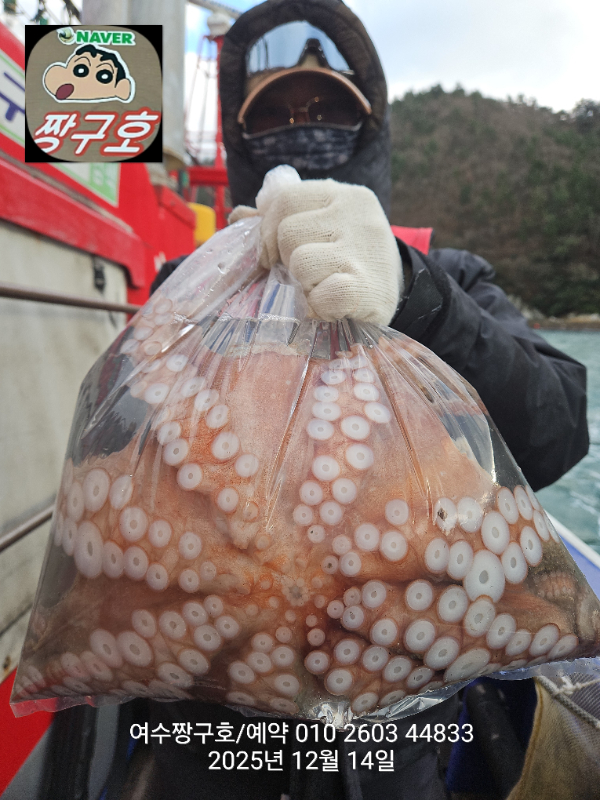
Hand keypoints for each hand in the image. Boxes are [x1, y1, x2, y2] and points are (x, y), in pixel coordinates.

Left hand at [231, 176, 401, 324]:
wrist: (403, 293)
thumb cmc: (351, 261)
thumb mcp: (325, 229)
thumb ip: (283, 219)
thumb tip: (238, 216)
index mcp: (344, 195)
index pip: (284, 198)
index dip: (268, 230)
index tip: (275, 253)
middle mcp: (357, 215)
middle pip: (287, 232)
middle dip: (287, 259)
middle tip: (306, 274)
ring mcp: (364, 251)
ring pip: (300, 261)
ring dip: (303, 284)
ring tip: (322, 288)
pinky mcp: (366, 288)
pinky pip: (321, 294)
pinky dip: (319, 306)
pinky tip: (331, 306)